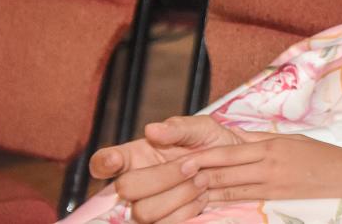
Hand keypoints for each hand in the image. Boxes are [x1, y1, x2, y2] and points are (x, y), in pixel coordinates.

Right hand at [91, 116, 247, 223]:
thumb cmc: (213, 144)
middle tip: (192, 165)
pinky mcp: (164, 222)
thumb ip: (179, 127)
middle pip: (125, 188)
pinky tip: (202, 198)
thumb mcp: (202, 128)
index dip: (103, 162)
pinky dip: (187, 211)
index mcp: (136, 156)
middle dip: (162, 177)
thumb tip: (152, 129)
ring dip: (179, 195)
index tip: (115, 160)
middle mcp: (136, 184)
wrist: (238, 168)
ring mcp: (147, 206)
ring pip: (143, 212)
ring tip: (203, 180)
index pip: (103, 162)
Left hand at [185, 134, 341, 204]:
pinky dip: (222, 202)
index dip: (203, 158)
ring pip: (229, 189)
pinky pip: (242, 200)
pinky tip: (207, 204)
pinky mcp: (275, 198)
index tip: (181, 159)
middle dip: (196, 174)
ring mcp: (271, 184)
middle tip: (170, 177)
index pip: (229, 152)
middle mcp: (268, 165)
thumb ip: (261, 142)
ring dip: (203, 191)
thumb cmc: (319, 155)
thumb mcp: (290, 140)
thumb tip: (232, 140)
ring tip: (180, 192)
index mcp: (270, 146)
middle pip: (224, 172)